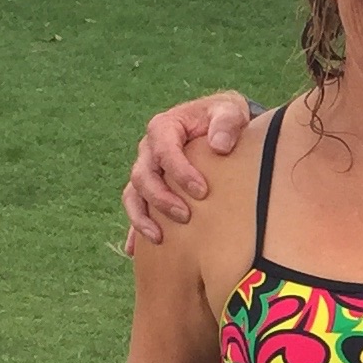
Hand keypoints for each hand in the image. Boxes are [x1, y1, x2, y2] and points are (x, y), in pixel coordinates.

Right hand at [124, 91, 249, 243]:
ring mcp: (146, 171)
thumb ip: (227, 123)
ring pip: (133, 196)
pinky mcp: (149, 190)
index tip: (202, 191)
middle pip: (142, 176)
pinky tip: (134, 251)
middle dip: (161, 199)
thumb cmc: (224, 119)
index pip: (164, 150)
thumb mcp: (230, 111)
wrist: (220, 128)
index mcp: (164, 128)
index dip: (179, 172)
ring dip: (143, 218)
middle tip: (186, 216)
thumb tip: (219, 146)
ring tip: (160, 238)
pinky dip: (134, 230)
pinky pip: (136, 210)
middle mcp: (148, 151)